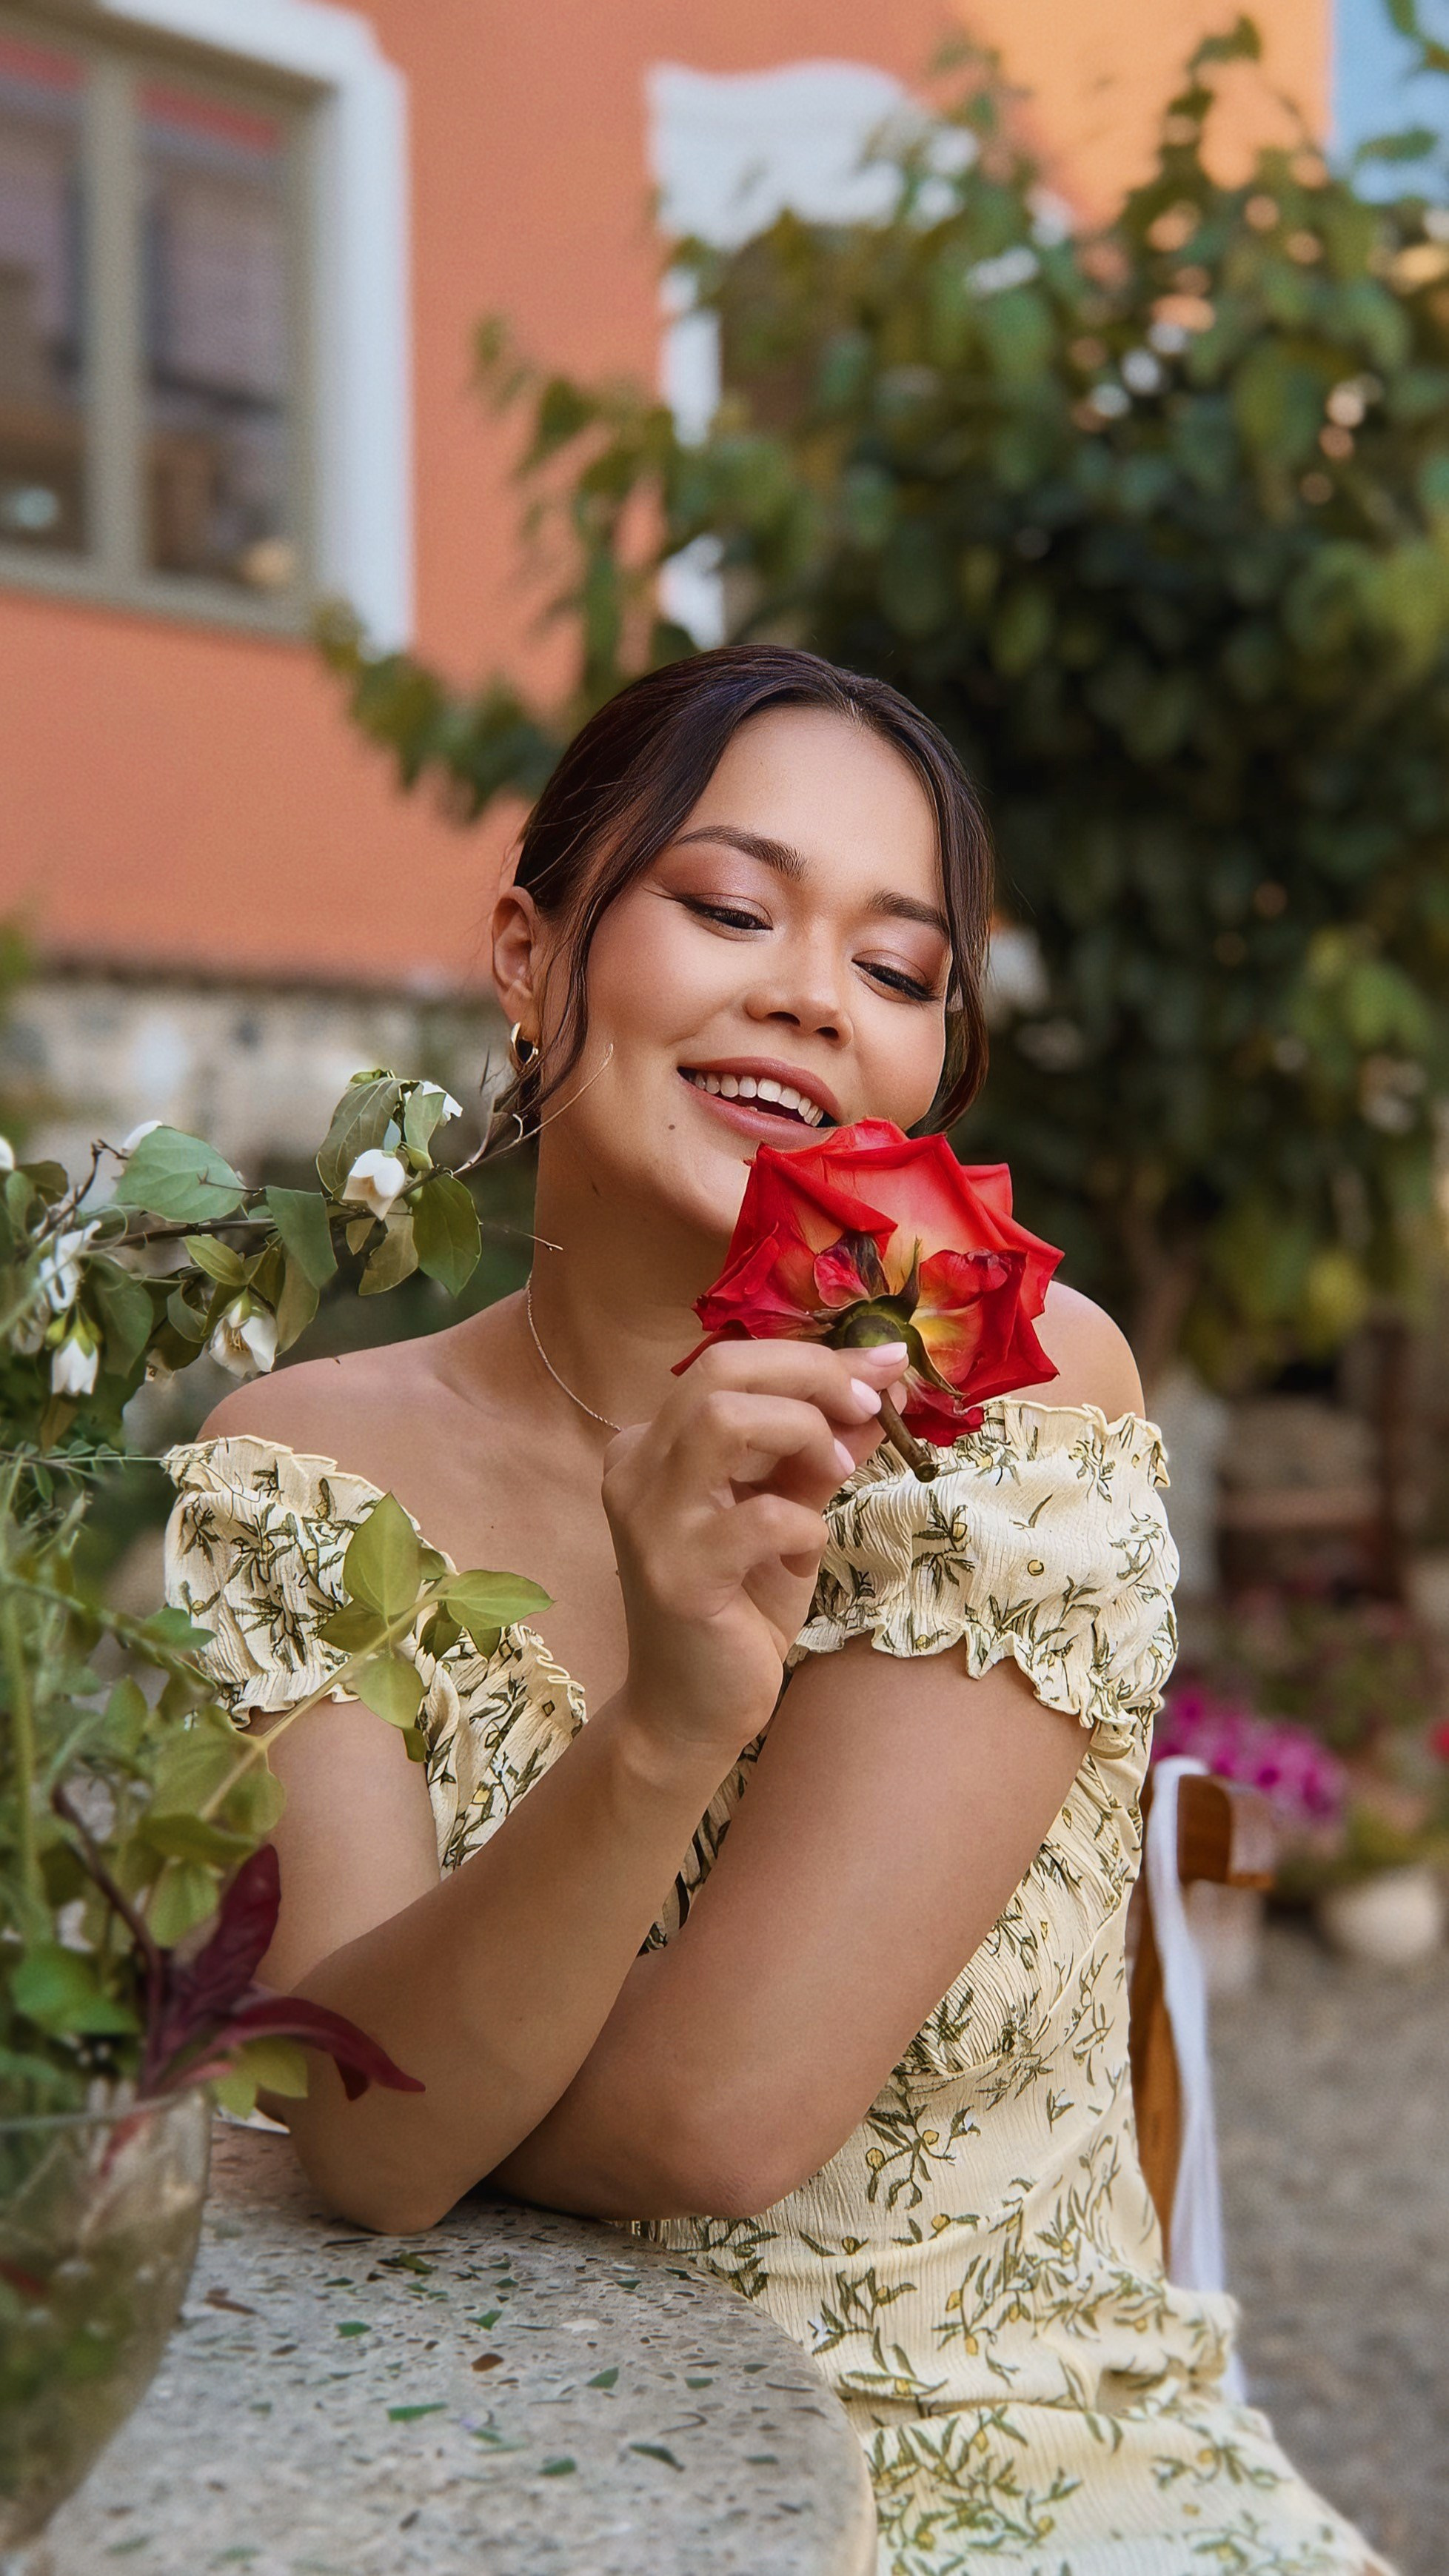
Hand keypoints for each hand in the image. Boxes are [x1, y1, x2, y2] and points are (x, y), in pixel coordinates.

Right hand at [600, 1339, 906, 1764]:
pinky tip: (805, 1554)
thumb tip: (877, 1391)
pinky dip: (803, 1524)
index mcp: (654, 1445)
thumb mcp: (786, 1514)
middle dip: (811, 1375)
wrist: (690, 1711)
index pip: (730, 1365)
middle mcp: (636, 1470)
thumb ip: (818, 1454)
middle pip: (721, 1372)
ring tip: (836, 1469)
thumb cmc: (738, 1609)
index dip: (813, 1358)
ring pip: (721, 1420)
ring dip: (801, 1430)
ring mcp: (649, 1520)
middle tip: (868, 1406)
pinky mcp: (677, 1574)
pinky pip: (758, 1517)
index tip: (881, 1367)